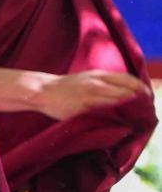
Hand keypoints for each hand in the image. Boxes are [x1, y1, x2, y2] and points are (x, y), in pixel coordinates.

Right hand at [36, 69, 152, 121]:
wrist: (43, 90)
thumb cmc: (65, 87)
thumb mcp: (86, 79)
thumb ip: (102, 84)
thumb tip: (121, 93)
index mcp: (97, 75)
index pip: (126, 78)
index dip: (139, 85)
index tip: (148, 94)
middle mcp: (96, 82)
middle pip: (125, 86)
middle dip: (140, 95)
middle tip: (149, 106)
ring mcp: (89, 93)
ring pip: (117, 96)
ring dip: (130, 103)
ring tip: (140, 112)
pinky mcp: (83, 106)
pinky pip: (103, 107)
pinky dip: (115, 110)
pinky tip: (122, 116)